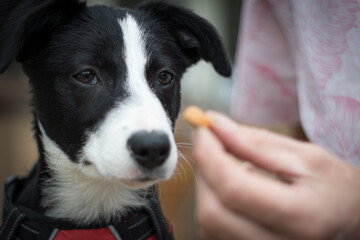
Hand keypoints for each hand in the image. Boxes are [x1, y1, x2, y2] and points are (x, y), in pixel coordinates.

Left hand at [193, 112, 359, 239]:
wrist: (351, 220)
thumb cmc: (335, 186)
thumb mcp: (305, 156)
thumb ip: (256, 142)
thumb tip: (214, 124)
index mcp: (300, 217)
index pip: (233, 187)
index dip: (209, 153)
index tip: (203, 127)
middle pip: (213, 211)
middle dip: (203, 170)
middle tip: (210, 143)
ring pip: (208, 224)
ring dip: (206, 187)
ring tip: (226, 165)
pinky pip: (213, 233)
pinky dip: (212, 204)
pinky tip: (230, 189)